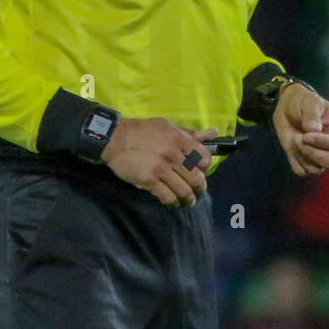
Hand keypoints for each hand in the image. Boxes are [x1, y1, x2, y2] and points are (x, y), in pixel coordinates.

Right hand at [101, 118, 216, 205]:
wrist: (116, 139)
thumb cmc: (143, 130)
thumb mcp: (168, 126)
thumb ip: (190, 133)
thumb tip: (213, 132)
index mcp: (180, 140)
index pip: (204, 157)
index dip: (206, 166)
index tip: (202, 170)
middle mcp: (174, 155)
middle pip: (196, 178)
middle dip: (200, 187)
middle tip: (199, 190)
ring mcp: (161, 170)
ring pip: (183, 190)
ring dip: (189, 199)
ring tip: (189, 201)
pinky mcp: (149, 181)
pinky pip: (167, 196)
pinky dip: (173, 202)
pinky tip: (173, 203)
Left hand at [273, 83, 328, 176]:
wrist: (287, 109)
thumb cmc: (304, 103)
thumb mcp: (310, 102)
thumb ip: (312, 116)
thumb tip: (313, 131)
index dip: (322, 141)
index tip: (306, 135)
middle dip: (312, 153)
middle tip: (298, 139)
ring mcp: (321, 157)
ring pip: (315, 168)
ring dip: (300, 154)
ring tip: (294, 137)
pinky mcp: (306, 163)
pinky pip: (301, 171)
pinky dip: (294, 159)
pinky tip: (292, 145)